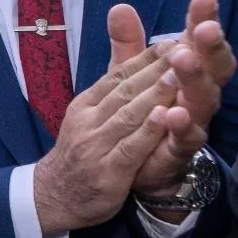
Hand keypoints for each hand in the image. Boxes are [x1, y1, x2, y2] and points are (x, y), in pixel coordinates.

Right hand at [33, 24, 183, 236]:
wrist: (54, 196)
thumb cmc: (81, 153)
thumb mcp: (89, 115)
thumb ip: (112, 87)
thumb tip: (123, 56)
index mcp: (85, 105)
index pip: (116, 76)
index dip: (144, 58)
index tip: (172, 41)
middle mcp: (88, 121)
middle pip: (124, 91)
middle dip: (155, 70)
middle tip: (184, 49)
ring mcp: (96, 147)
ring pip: (128, 115)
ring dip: (154, 95)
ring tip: (178, 75)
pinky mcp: (108, 173)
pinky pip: (131, 148)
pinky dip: (149, 131)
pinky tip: (167, 117)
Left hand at [109, 0, 235, 200]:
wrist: (136, 165)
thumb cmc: (140, 112)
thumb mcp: (130, 75)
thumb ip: (128, 44)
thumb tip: (120, 6)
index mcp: (188, 72)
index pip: (200, 42)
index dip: (203, 20)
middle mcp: (196, 95)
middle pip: (210, 67)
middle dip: (206, 47)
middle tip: (201, 28)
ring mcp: (191, 122)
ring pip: (202, 100)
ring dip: (193, 79)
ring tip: (183, 59)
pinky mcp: (179, 149)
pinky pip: (185, 138)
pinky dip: (180, 126)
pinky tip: (173, 113)